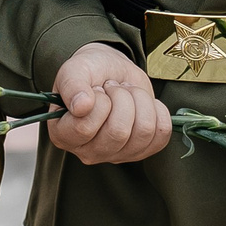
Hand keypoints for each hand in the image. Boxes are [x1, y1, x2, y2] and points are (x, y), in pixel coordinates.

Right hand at [46, 43, 173, 164]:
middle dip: (122, 98)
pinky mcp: (142, 151)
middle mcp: (88, 151)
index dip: (98, 102)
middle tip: (113, 89)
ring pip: (143, 131)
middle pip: (118, 132)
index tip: (97, 89)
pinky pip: (161, 135)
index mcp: (64, 135)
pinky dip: (157, 110)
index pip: (84, 128)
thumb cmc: (90, 72)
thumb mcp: (74, 69)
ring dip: (139, 100)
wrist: (111, 71)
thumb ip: (72, 85)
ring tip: (127, 94)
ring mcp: (116, 155)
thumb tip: (81, 106)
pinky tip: (142, 103)